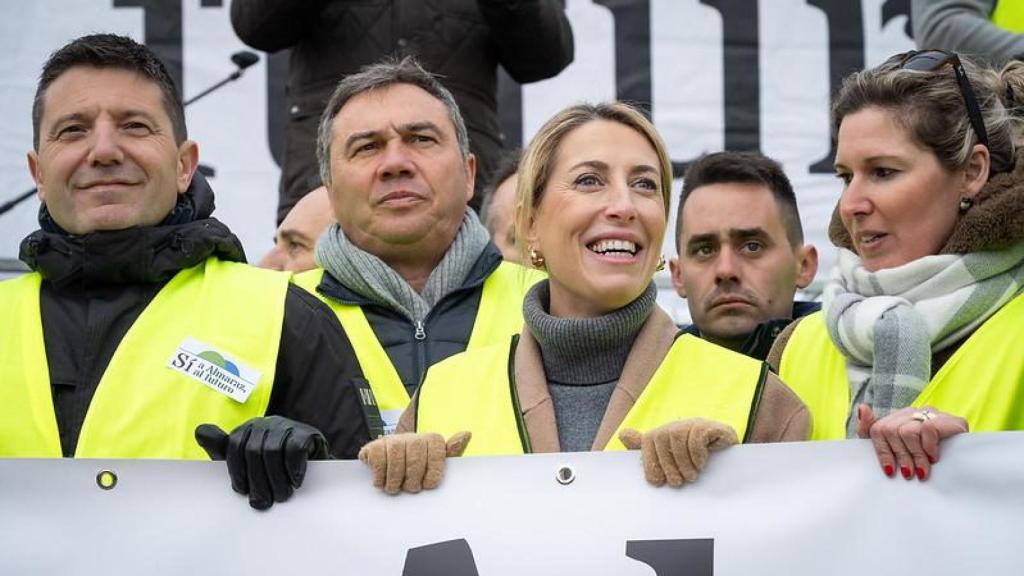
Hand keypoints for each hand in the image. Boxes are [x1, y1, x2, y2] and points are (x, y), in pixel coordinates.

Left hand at [195, 416, 328, 509]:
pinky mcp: (306, 432)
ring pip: (273, 451)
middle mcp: (266, 423)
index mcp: (248, 429)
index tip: (242, 491)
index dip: (237, 470)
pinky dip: (293, 468)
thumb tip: (199, 431)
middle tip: (263, 502)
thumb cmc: (273, 469)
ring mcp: (287, 425)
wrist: (312, 470)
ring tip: (282, 496)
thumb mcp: (245, 462)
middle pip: (254, 451)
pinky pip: (295, 449)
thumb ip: (222, 450)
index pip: (235, 445)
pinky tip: (295, 482)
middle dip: (258, 481)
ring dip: (276, 479)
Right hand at [358, 432, 470, 494]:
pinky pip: (378, 460)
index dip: (432, 476)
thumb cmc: (418, 466)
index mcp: (432, 440)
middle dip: (412, 481)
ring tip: (394, 488)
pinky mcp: (375, 446)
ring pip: (395, 460)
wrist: (388, 461)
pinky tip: (382, 481)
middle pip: (415, 461)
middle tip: (410, 488)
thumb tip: (467, 434)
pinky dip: (380, 476)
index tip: (427, 485)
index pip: (437, 456)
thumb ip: (452, 452)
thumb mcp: (437, 463)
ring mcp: (393, 440)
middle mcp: (413, 437)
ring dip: (394, 481)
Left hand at [619, 419, 737, 486]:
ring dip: (684, 462)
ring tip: (691, 477)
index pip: (648, 440)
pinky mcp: (711, 426)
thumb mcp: (669, 460)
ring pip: (678, 437)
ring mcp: (694, 423)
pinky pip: (697, 435)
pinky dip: (697, 453)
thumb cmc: (693, 464)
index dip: (650, 462)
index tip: (657, 482)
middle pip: (662, 438)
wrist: (727, 459)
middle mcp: (677, 425)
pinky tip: (701, 464)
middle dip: (667, 465)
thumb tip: (622, 434)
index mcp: (663, 433)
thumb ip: (645, 448)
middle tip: (677, 483)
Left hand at [856, 404, 967, 480]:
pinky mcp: (951, 420)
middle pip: (891, 431)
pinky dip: (929, 446)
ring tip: (922, 470)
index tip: (889, 471)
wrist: (961, 468)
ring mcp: (932, 414)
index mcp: (896, 419)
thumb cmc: (918, 461)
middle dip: (899, 457)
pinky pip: (929, 428)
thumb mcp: (890, 450)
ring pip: (908, 431)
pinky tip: (934, 457)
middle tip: (908, 474)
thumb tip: (863, 407)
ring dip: (915, 455)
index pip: (877, 429)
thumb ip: (869, 429)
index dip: (882, 452)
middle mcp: (912, 413)